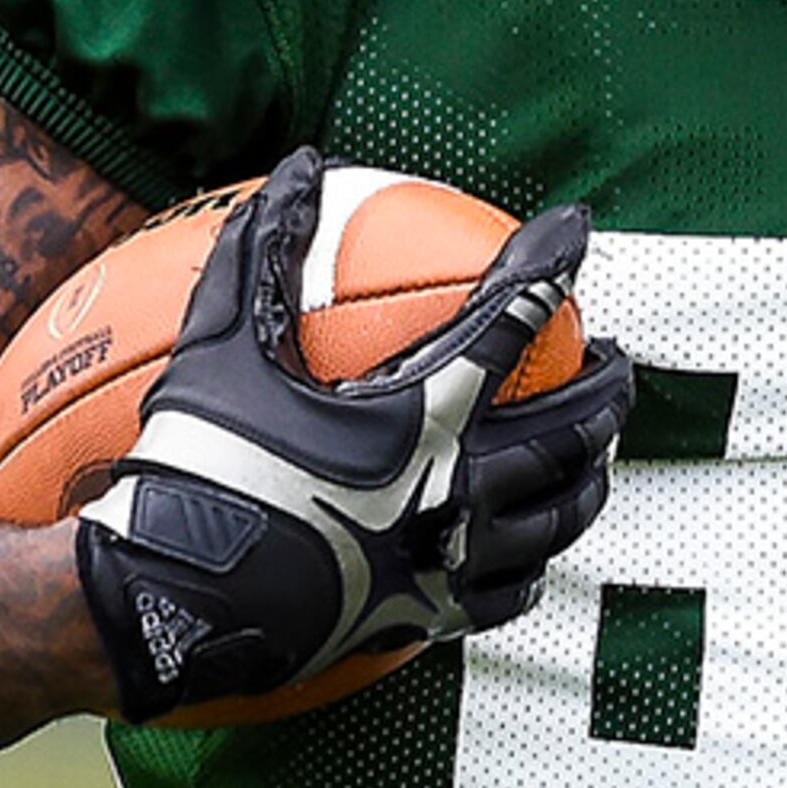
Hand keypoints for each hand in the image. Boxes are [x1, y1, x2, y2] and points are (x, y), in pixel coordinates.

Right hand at [70, 148, 634, 721]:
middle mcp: (457, 489)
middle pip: (568, 430)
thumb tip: (300, 168)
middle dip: (604, 388)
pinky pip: (515, 592)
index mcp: (422, 414)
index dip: (549, 265)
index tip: (576, 230)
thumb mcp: (222, 347)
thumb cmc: (195, 468)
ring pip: (560, 514)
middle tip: (614, 362)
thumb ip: (265, 252)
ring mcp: (451, 562)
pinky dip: (538, 559)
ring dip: (589, 473)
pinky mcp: (430, 619)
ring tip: (597, 450)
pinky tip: (534, 548)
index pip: (510, 319)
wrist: (172, 604)